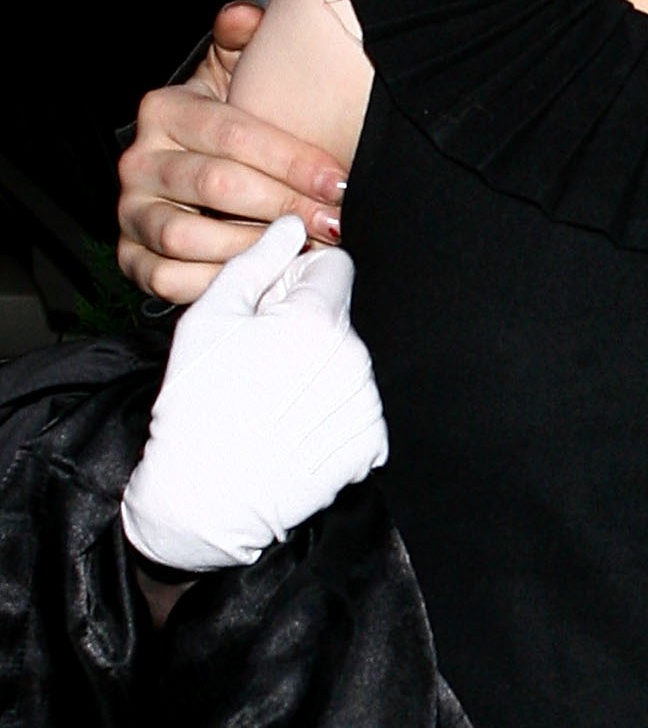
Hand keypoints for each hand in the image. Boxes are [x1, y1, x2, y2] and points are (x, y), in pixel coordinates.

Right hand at [116, 1, 348, 304]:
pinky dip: (217, 282)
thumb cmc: (226, 126)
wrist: (193, 171)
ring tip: (301, 250)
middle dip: (285, 205)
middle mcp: (140, 160)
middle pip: (217, 184)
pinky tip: (262, 277)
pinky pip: (168, 278)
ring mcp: (133, 211)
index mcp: (164, 110)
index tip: (340, 180)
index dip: (292, 160)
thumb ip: (243, 41)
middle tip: (333, 221)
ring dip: (253, 247)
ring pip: (188, 236)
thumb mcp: (234, 74)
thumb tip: (245, 17)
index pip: (233, 133)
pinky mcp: (132, 257)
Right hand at [121, 216, 387, 574]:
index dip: (298, 280)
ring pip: (349, 362)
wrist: (205, 498)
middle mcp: (353, 359)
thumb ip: (255, 263)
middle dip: (306, 326)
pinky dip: (331, 413)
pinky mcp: (371, 444)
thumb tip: (289, 229)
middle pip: (341, 316)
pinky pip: (357, 409)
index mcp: (317, 320)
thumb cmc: (197, 406)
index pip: (335, 267)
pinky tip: (293, 428)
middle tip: (260, 361)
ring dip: (320, 369)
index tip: (270, 307)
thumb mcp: (209, 320)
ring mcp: (366, 405)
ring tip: (273, 400)